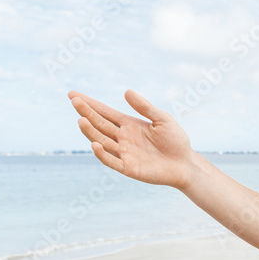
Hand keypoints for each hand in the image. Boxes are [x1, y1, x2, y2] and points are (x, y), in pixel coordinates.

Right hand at [71, 90, 195, 188]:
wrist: (185, 165)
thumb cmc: (176, 141)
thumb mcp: (163, 120)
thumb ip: (145, 108)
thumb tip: (127, 91)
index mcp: (129, 124)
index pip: (105, 112)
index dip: (90, 104)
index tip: (73, 94)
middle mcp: (122, 138)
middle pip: (100, 124)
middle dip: (87, 113)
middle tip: (75, 101)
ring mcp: (124, 153)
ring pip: (101, 140)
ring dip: (90, 131)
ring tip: (81, 120)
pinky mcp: (128, 167)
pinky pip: (111, 161)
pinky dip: (102, 153)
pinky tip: (95, 144)